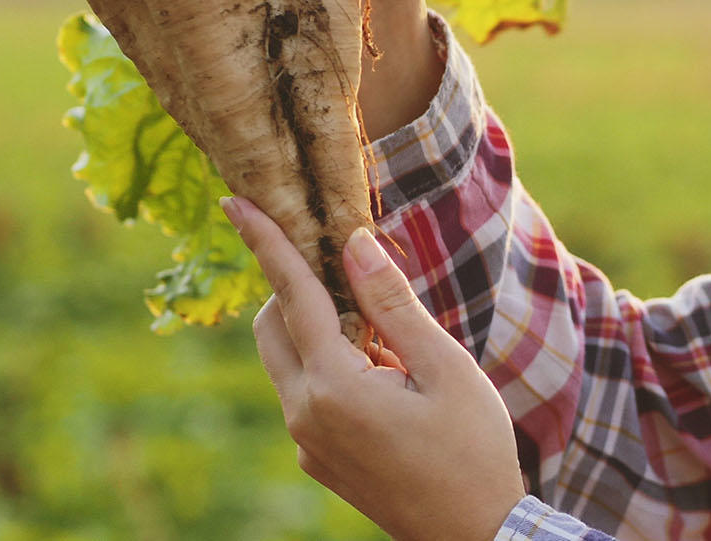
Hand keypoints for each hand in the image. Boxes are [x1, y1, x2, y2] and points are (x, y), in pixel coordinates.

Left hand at [225, 194, 526, 540]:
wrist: (476, 535)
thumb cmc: (474, 448)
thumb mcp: (445, 366)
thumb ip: (392, 303)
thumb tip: (352, 244)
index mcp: (334, 388)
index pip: (291, 297)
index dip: (264, 243)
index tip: (234, 203)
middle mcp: (305, 416)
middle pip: (274, 327)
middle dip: (294, 287)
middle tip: (345, 267)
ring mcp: (306, 444)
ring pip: (288, 361)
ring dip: (318, 329)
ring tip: (388, 337)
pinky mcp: (317, 460)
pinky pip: (306, 395)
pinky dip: (329, 366)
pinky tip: (387, 378)